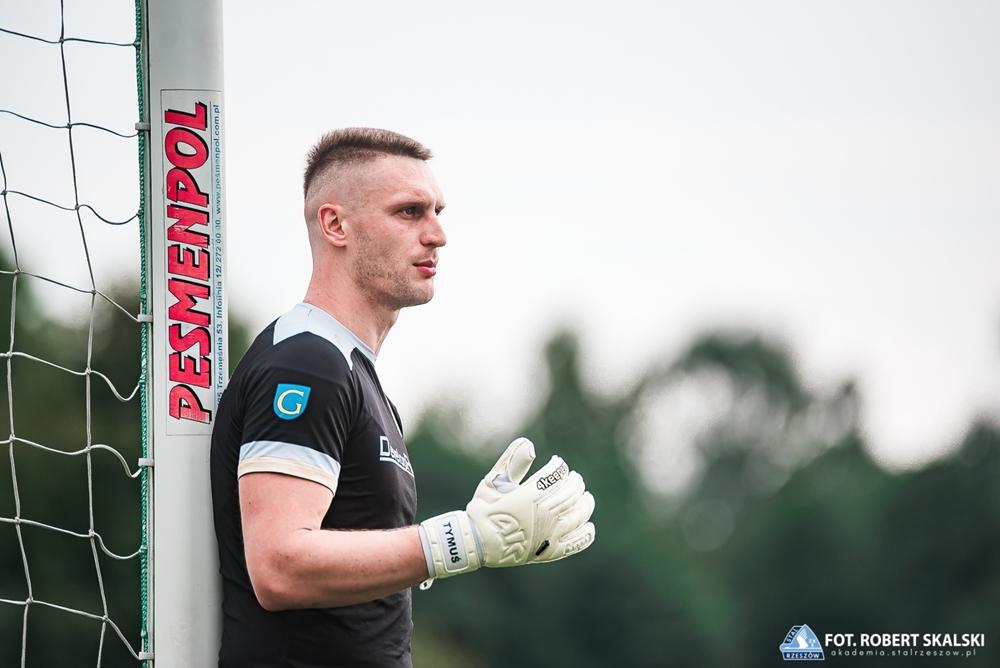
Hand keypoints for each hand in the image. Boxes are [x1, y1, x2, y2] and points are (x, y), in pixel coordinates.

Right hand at [418, 438, 594, 583]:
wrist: (476, 544)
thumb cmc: (483, 510)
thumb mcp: (493, 482)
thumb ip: (511, 462)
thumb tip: (529, 443)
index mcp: (529, 497)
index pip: (555, 477)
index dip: (559, 467)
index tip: (557, 462)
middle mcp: (542, 516)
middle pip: (569, 494)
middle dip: (575, 483)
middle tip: (575, 478)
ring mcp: (548, 535)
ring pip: (576, 516)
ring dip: (584, 504)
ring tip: (586, 497)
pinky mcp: (548, 552)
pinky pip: (573, 544)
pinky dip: (584, 534)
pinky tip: (589, 526)